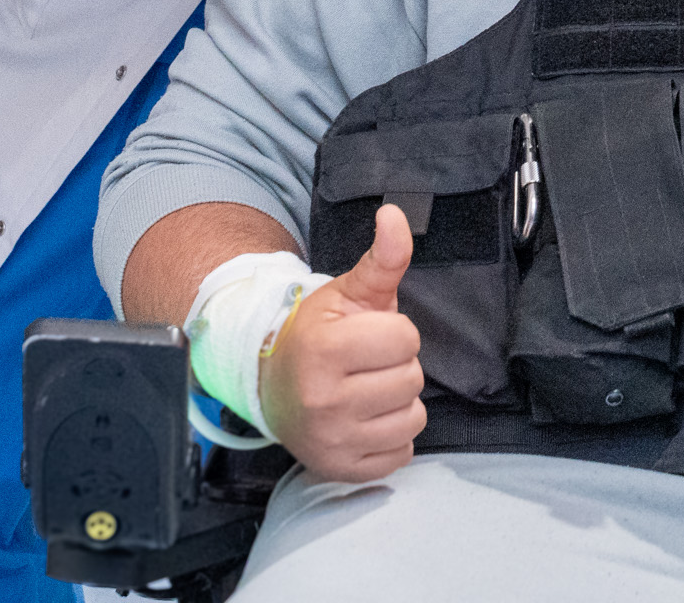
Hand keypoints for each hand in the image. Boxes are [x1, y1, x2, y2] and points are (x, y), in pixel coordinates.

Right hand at [261, 204, 425, 482]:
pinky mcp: (341, 470)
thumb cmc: (317, 336)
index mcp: (325, 349)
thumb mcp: (347, 292)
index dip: (394, 332)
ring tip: (366, 391)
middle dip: (396, 366)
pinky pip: (402, 454)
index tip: (367, 335)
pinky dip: (391, 437)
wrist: (271, 386)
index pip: (406, 338)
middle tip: (365, 364)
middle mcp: (324, 400)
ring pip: (413, 418)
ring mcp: (332, 440)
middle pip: (412, 378)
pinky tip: (366, 420)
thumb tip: (395, 213)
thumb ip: (382, 257)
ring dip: (398, 403)